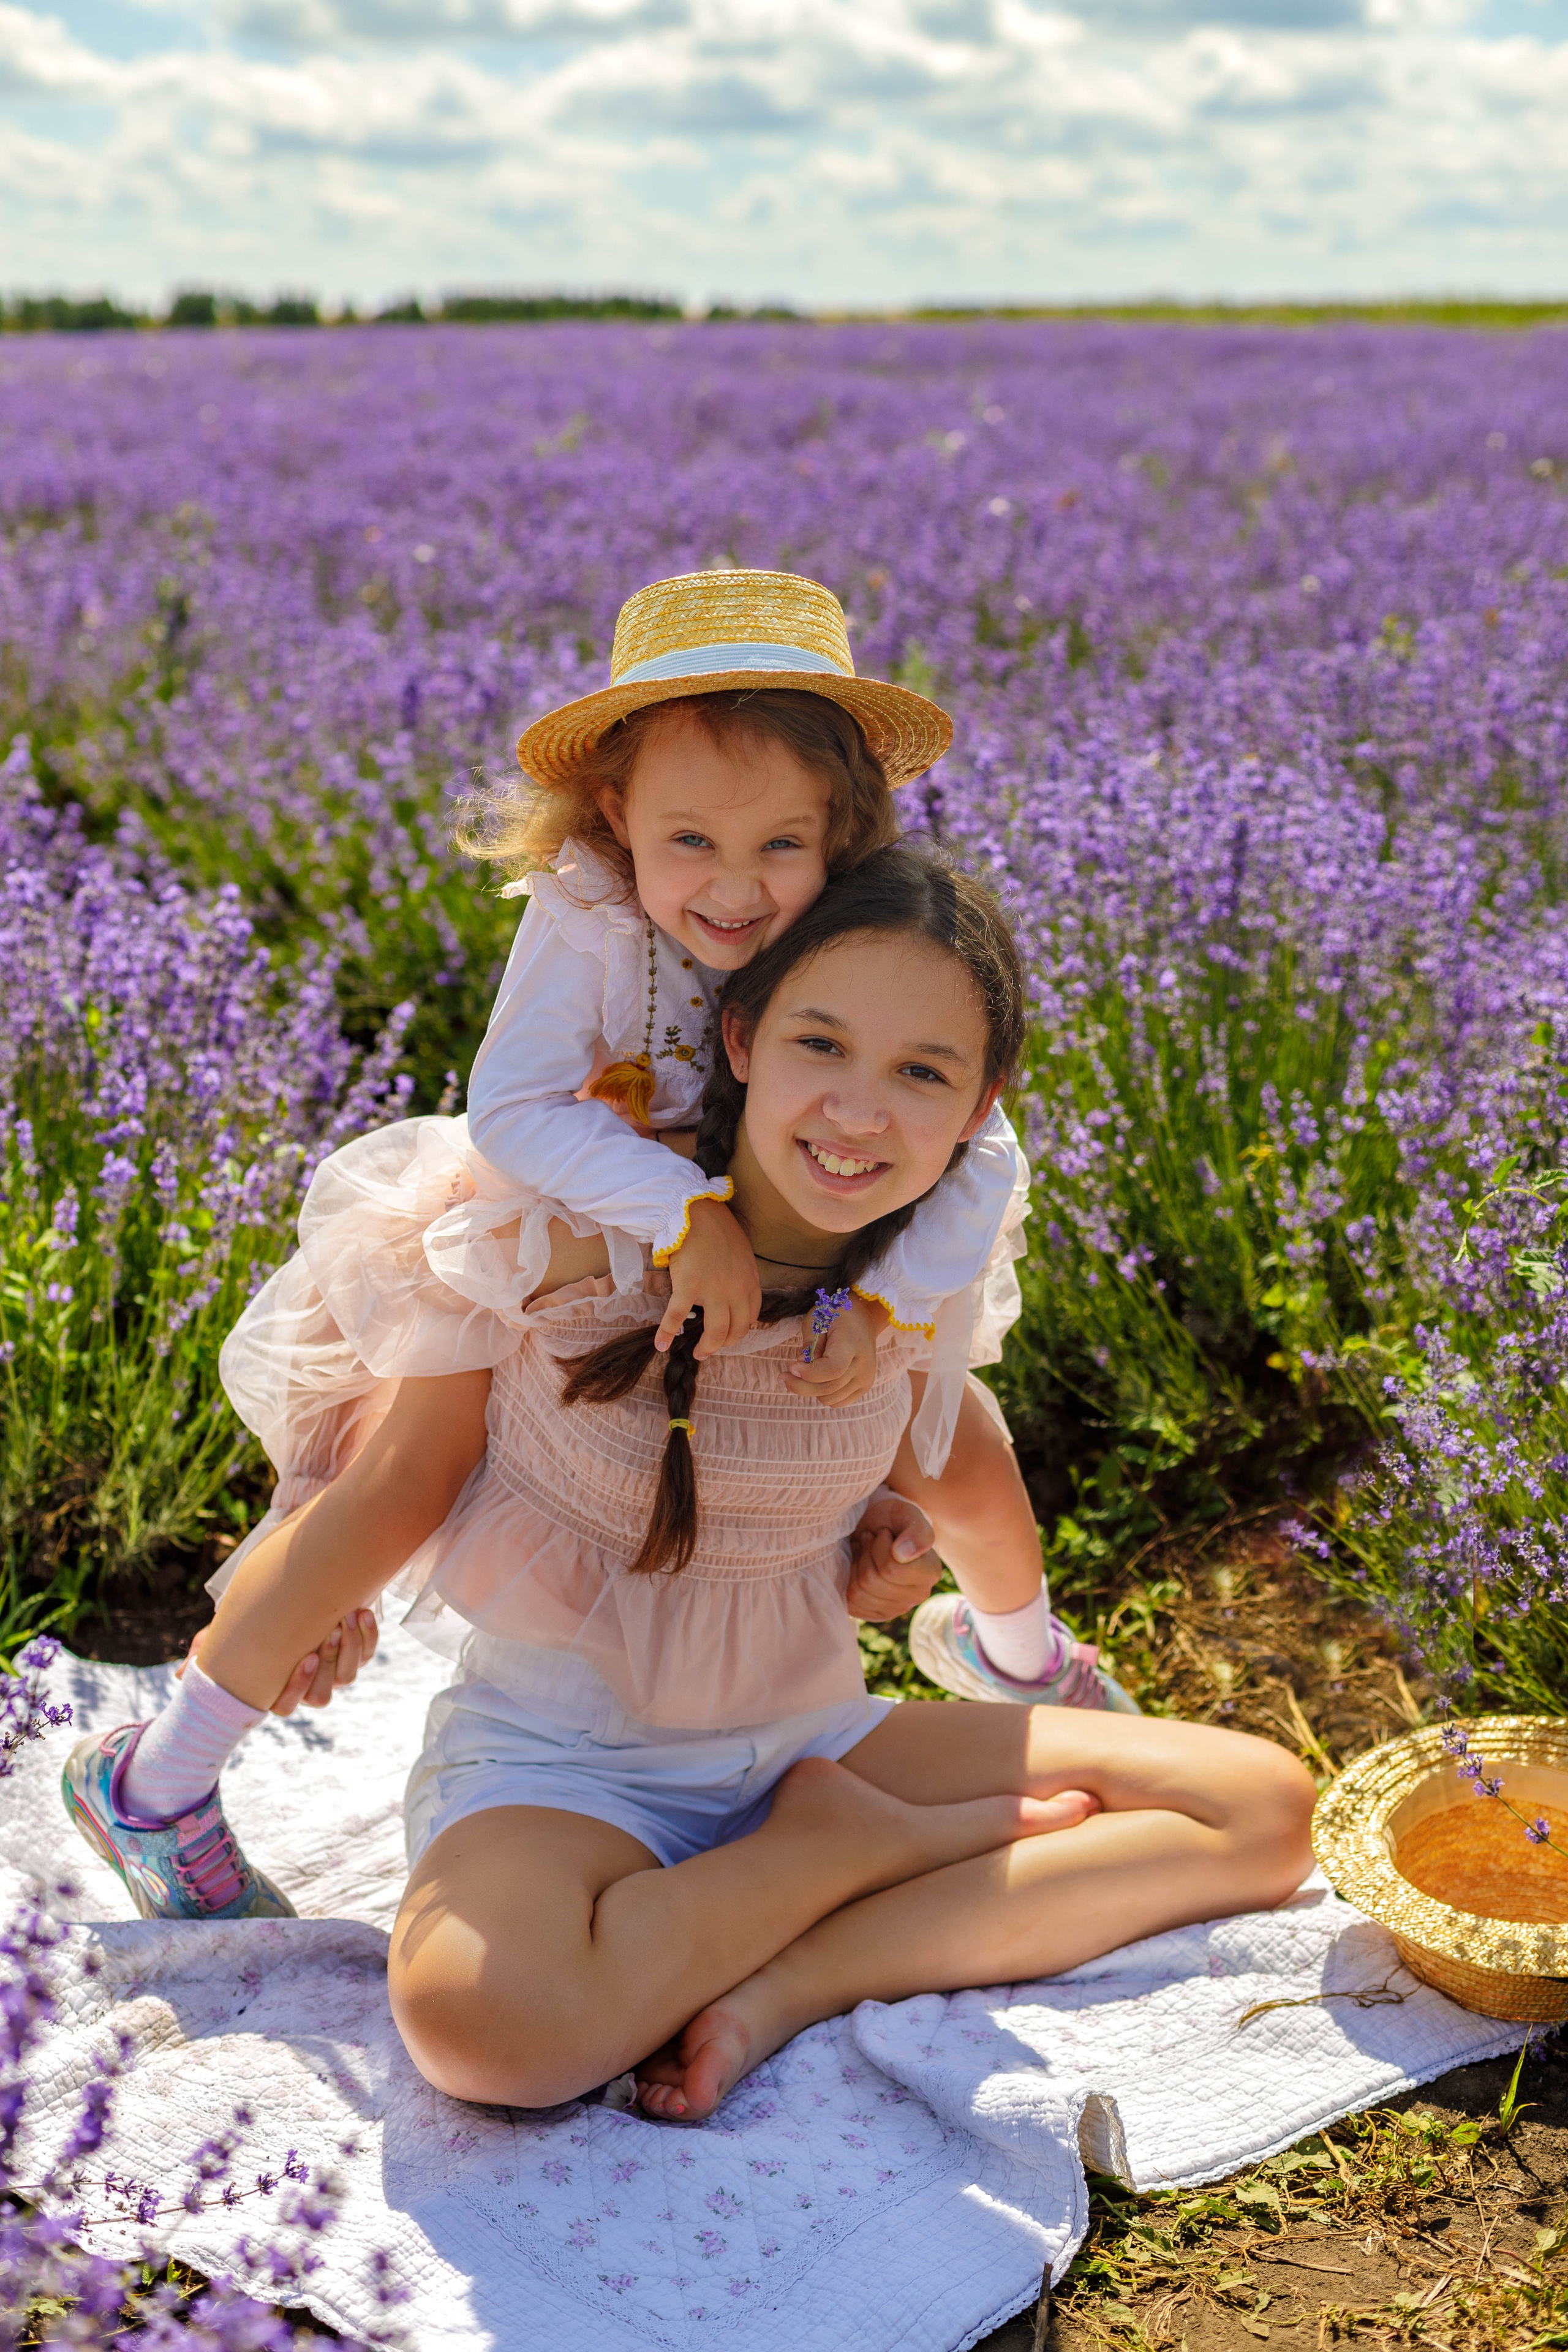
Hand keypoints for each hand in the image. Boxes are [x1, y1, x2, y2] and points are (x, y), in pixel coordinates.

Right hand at [182, 1611, 381, 1716]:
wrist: (294, 1592)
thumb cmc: (255, 1616)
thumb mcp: (228, 1630)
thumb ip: (208, 1649)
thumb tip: (184, 1673)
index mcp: (278, 1688)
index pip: (287, 1705)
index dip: (297, 1687)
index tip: (305, 1657)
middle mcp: (308, 1684)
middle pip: (322, 1693)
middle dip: (329, 1662)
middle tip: (329, 1630)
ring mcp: (334, 1670)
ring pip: (348, 1675)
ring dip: (350, 1648)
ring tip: (346, 1617)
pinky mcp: (356, 1652)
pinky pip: (368, 1653)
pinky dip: (369, 1635)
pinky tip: (363, 1612)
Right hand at [654, 1197, 760, 1358]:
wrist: (696, 1211)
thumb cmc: (717, 1228)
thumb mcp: (741, 1254)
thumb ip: (741, 1276)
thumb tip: (732, 1294)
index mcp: (750, 1281)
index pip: (750, 1317)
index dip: (738, 1330)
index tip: (727, 1334)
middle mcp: (736, 1290)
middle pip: (735, 1330)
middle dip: (723, 1344)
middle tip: (711, 1349)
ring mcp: (713, 1290)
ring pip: (714, 1332)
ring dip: (706, 1348)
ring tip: (697, 1354)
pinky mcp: (688, 1287)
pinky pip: (677, 1317)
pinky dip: (667, 1333)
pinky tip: (661, 1345)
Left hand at [785, 1293, 888, 1408]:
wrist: (864, 1319)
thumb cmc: (836, 1316)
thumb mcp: (818, 1320)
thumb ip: (810, 1345)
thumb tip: (801, 1369)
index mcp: (853, 1343)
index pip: (833, 1369)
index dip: (810, 1373)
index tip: (792, 1367)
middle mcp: (864, 1364)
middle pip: (829, 1387)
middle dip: (800, 1385)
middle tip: (783, 1377)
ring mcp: (866, 1378)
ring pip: (830, 1398)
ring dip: (811, 1390)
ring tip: (802, 1375)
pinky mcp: (864, 1387)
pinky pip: (837, 1402)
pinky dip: (822, 1395)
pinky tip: (817, 1380)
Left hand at [845, 1491, 940, 1621]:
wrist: (877, 1529)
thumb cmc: (892, 1519)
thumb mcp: (905, 1513)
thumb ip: (915, 1530)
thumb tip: (904, 1554)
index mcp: (930, 1572)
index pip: (891, 1569)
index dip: (879, 1546)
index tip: (883, 1533)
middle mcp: (918, 1595)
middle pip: (872, 1581)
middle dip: (865, 1554)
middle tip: (871, 1540)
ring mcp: (897, 1608)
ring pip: (859, 1592)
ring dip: (856, 1565)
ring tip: (865, 1552)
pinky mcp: (876, 1615)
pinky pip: (851, 1604)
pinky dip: (848, 1580)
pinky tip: (859, 1567)